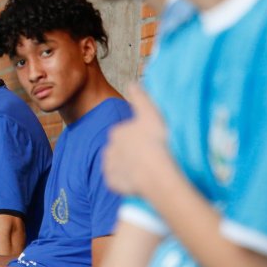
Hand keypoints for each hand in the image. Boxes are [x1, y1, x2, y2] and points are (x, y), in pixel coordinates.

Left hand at [103, 83, 173, 197]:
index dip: (136, 136)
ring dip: (126, 166)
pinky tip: (138, 181)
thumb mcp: (151, 113)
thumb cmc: (156, 141)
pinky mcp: (114, 184)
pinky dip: (125, 181)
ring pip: (117, 165)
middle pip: (119, 149)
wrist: (157, 173)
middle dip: (129, 151)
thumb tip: (131, 83)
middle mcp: (109, 148)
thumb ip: (140, 97)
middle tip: (148, 155)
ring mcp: (110, 168)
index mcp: (116, 131)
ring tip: (144, 169)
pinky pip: (118, 181)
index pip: (123, 132)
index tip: (149, 141)